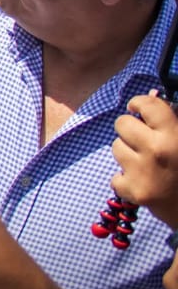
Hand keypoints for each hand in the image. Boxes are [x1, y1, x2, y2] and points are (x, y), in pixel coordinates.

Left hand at [112, 92, 177, 228]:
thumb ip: (173, 118)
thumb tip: (151, 95)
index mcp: (174, 135)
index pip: (146, 105)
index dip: (140, 103)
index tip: (138, 108)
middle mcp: (156, 150)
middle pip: (122, 123)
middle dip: (131, 128)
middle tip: (144, 138)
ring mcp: (142, 172)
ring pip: (116, 147)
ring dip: (128, 152)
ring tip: (148, 162)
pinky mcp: (133, 192)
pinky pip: (116, 176)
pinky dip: (126, 179)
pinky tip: (144, 181)